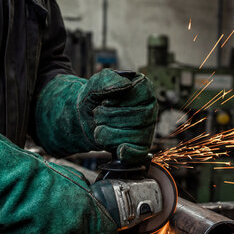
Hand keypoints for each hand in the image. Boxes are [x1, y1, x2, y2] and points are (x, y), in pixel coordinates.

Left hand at [35, 69, 157, 164]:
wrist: (84, 118)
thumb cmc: (94, 99)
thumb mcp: (95, 84)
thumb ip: (108, 80)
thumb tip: (126, 85)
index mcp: (143, 89)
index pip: (142, 93)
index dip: (121, 99)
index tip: (105, 101)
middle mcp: (149, 109)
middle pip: (139, 116)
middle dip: (110, 117)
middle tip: (97, 114)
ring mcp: (146, 129)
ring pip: (135, 135)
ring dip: (109, 133)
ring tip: (98, 127)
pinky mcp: (139, 147)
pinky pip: (139, 153)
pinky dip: (128, 153)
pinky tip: (119, 151)